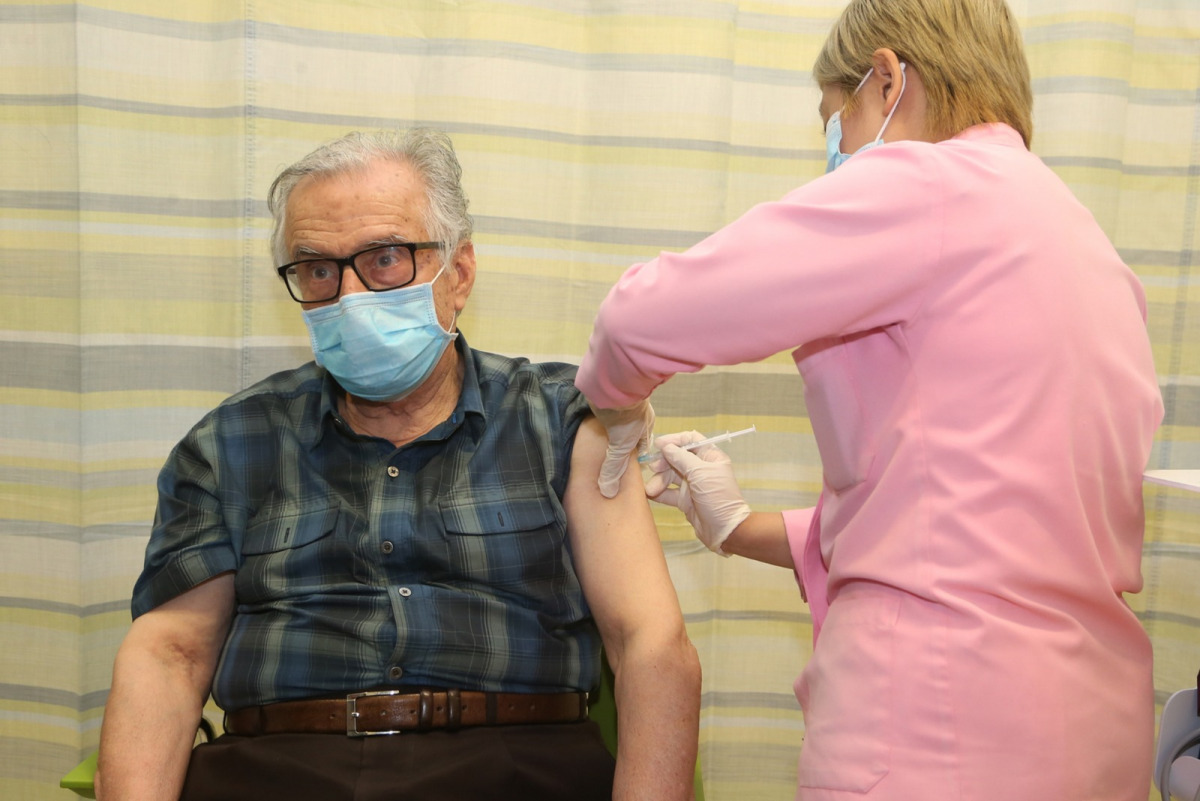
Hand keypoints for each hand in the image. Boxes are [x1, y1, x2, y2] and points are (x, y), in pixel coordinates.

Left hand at [588, 399, 654, 497]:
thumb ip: (614, 468)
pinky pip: (602, 414)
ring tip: (594, 450)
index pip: (641, 447)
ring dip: (605, 434)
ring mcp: (621, 406)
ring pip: (614, 425)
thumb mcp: (621, 446)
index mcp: (646, 425)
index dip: (633, 460)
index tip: (623, 472)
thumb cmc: (626, 416)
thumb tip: (608, 491)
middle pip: (627, 436)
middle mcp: (636, 415)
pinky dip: (596, 422)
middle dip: (618, 448)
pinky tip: (587, 432)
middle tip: (606, 462)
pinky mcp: (606, 399)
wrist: (612, 384)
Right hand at [643, 431, 750, 554]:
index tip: (659, 444)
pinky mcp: (685, 500)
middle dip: (663, 463)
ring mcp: (692, 485)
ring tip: (651, 490)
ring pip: (670, 476)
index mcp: (710, 457)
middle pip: (676, 458)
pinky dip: (659, 492)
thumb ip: (681, 458)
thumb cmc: (718, 497)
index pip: (691, 441)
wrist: (725, 530)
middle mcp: (701, 469)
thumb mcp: (700, 474)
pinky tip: (649, 494)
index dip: (675, 440)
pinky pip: (668, 492)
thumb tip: (666, 447)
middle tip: (653, 469)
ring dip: (659, 481)